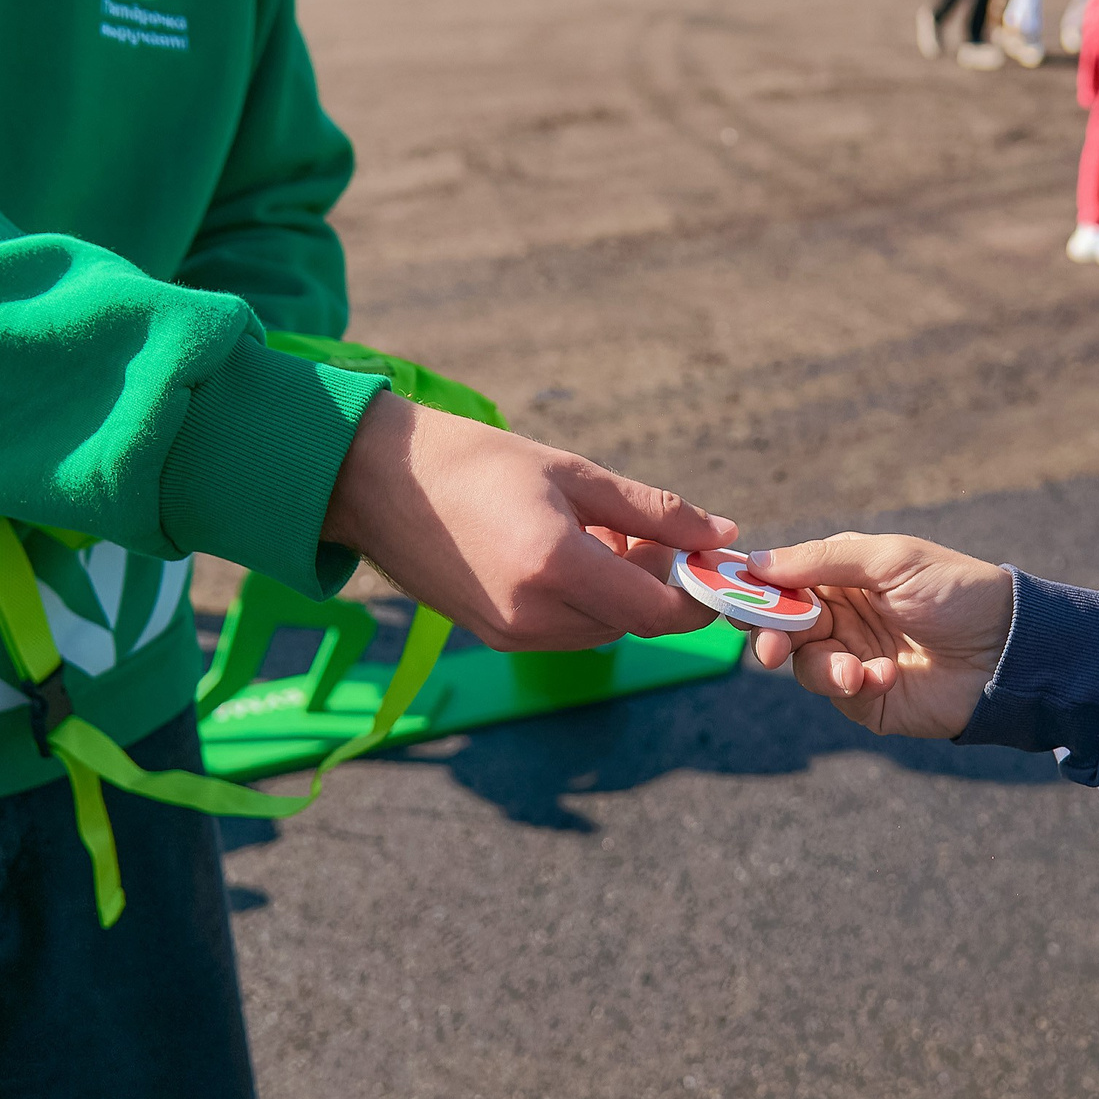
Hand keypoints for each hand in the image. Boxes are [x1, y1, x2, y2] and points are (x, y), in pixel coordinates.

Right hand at [324, 392, 729, 651]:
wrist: (375, 481)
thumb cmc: (475, 461)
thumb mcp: (573, 472)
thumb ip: (654, 510)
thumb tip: (723, 534)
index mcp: (556, 567)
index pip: (659, 612)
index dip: (698, 595)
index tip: (710, 561)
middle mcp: (533, 615)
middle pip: (633, 621)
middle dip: (651, 579)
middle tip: (634, 524)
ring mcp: (510, 635)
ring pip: (601, 628)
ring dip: (616, 589)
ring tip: (592, 530)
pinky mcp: (493, 637)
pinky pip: (564, 629)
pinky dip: (581, 597)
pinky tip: (560, 549)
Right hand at [741, 534, 1014, 738]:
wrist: (1009, 649)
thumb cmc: (956, 590)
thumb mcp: (890, 560)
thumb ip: (823, 560)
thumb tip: (757, 562)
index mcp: (842, 577)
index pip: (783, 582)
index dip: (754, 590)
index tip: (729, 598)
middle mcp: (842, 617)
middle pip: (781, 627)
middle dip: (771, 636)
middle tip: (767, 648)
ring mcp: (853, 659)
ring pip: (805, 666)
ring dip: (822, 668)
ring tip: (854, 671)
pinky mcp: (870, 700)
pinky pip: (839, 695)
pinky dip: (854, 686)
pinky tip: (886, 677)